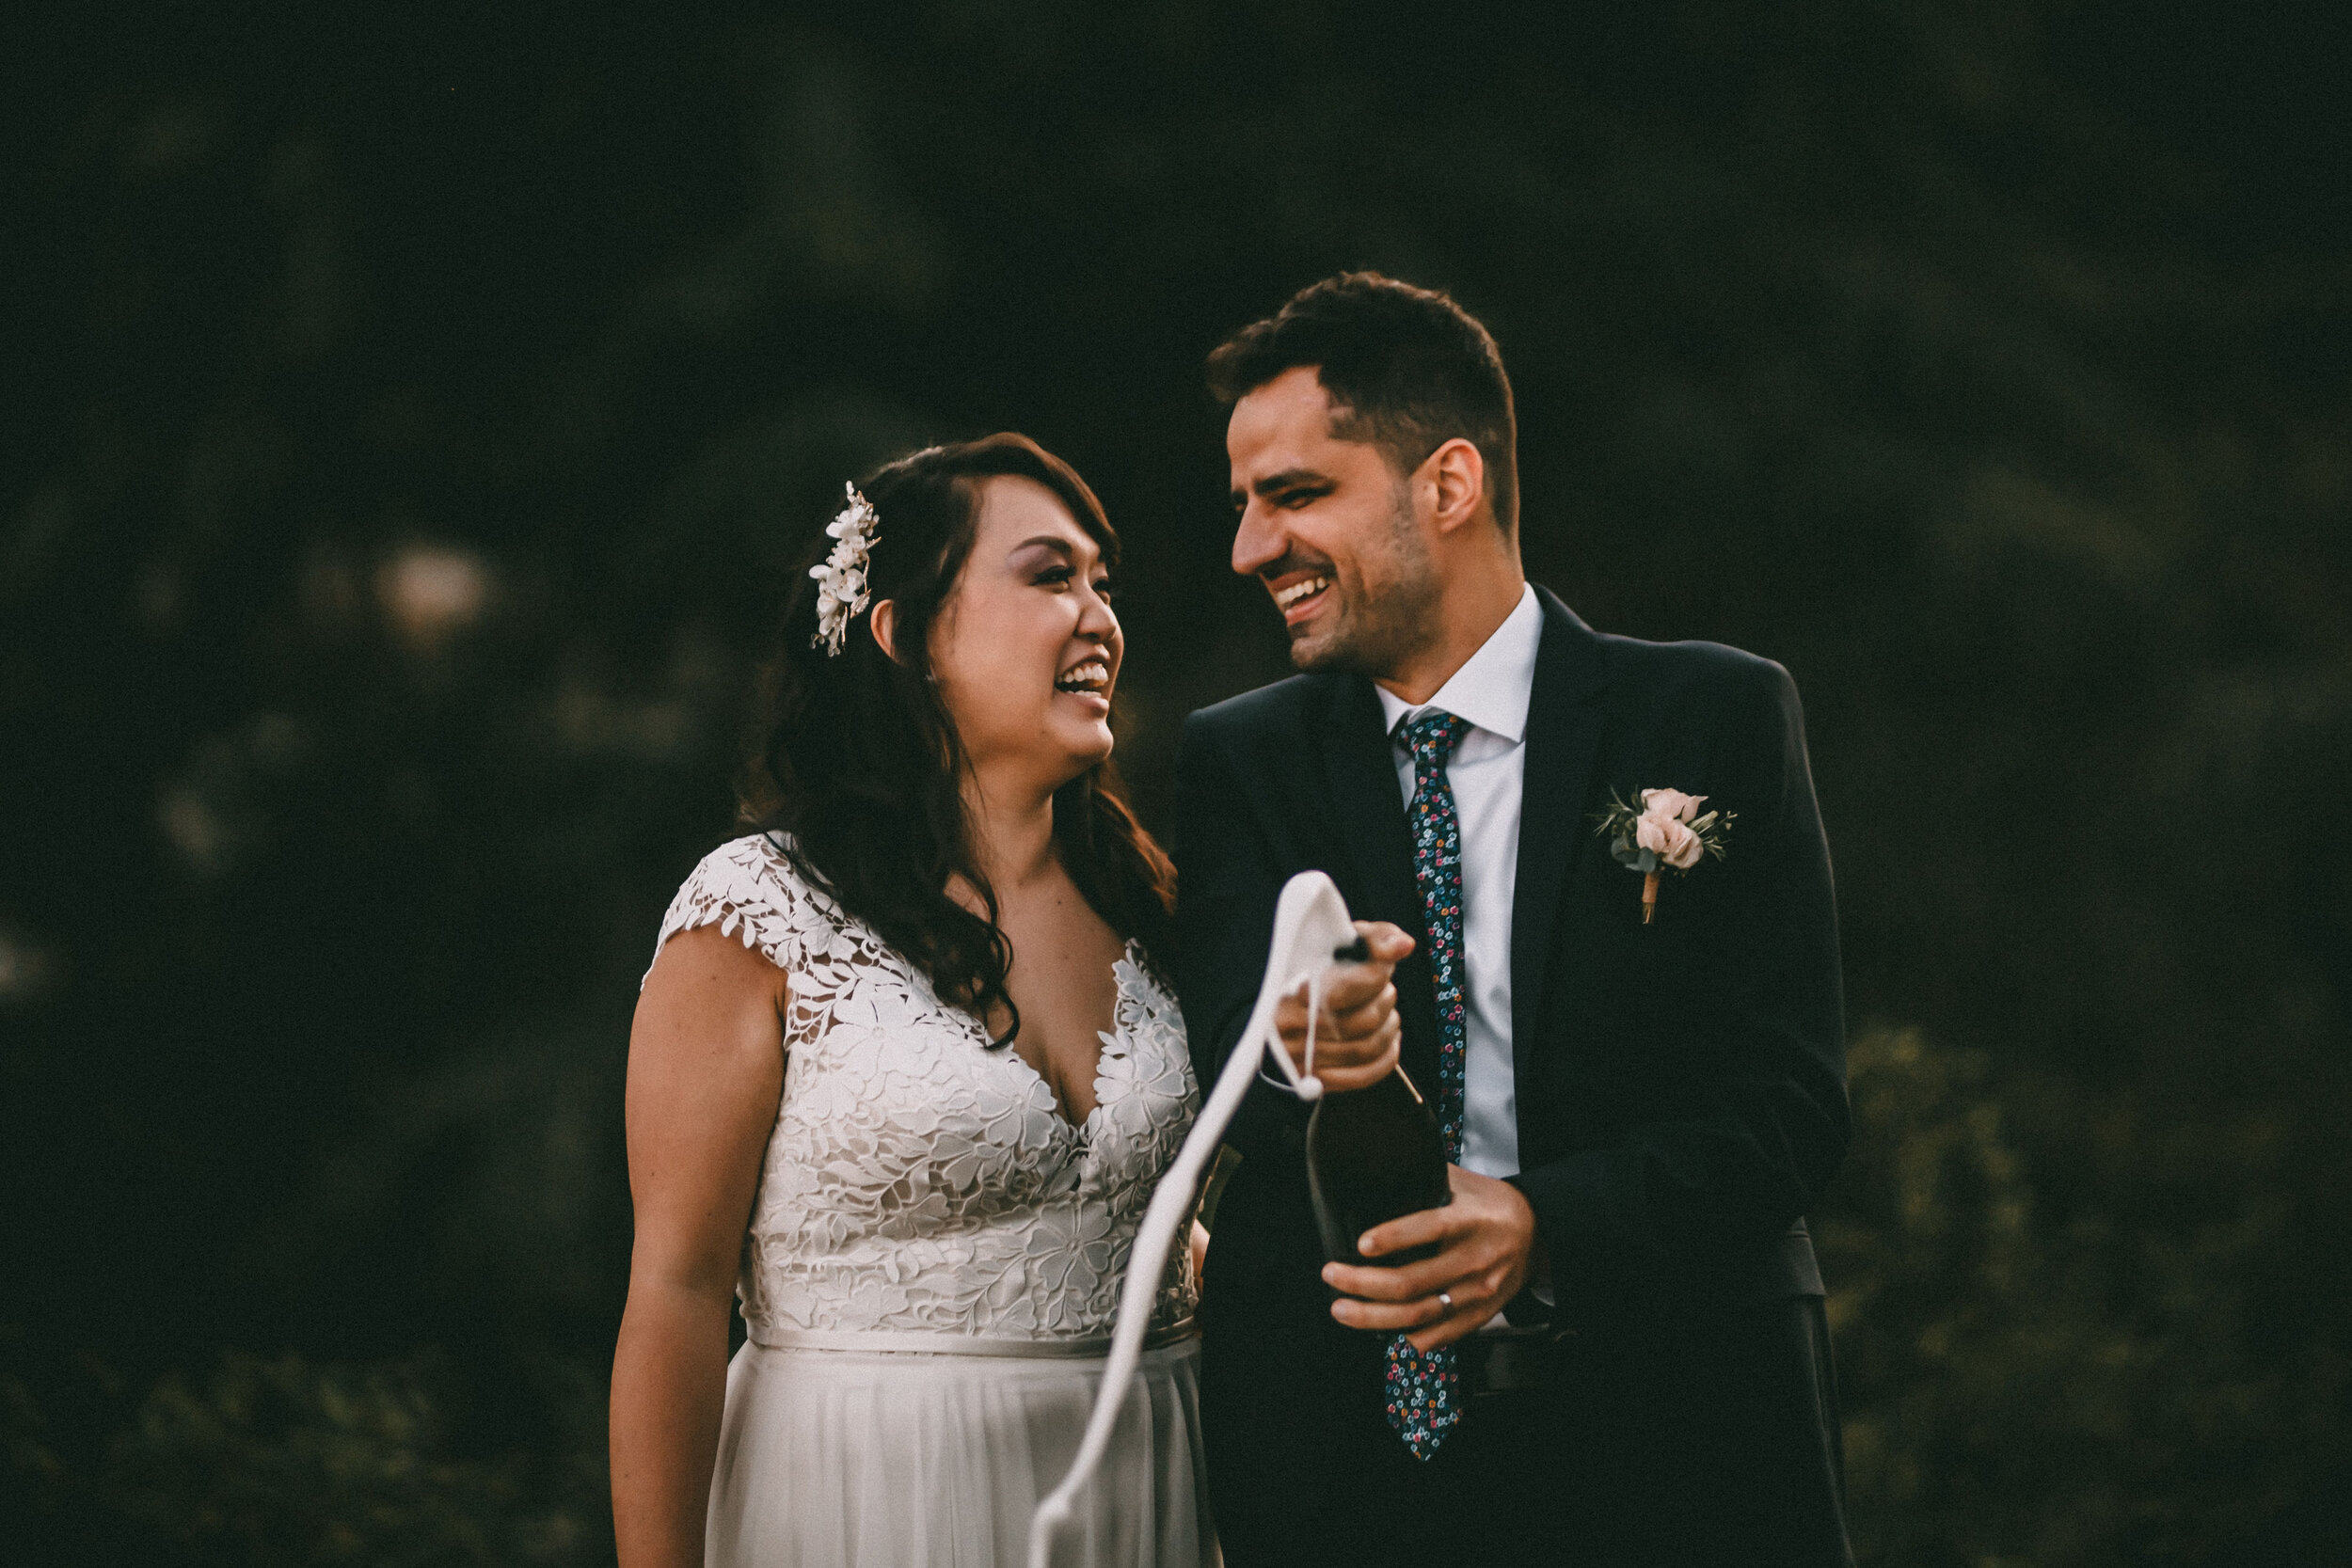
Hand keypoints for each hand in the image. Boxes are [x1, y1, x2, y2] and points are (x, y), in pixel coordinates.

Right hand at [1274, 921, 1412, 1092]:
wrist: (1281, 1011)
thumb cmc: (1314, 972)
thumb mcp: (1336, 945)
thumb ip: (1371, 940)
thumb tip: (1404, 945)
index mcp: (1287, 988)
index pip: (1339, 990)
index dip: (1372, 976)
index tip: (1387, 963)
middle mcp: (1289, 1026)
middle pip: (1360, 1021)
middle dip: (1385, 1000)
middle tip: (1386, 988)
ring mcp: (1301, 1057)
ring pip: (1365, 1048)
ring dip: (1389, 1027)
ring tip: (1388, 1010)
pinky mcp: (1315, 1079)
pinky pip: (1363, 1076)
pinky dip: (1386, 1057)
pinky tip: (1389, 1038)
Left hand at [1320, 1165, 1540, 1351]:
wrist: (1539, 1234)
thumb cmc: (1492, 1205)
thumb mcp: (1463, 1182)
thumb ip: (1423, 1176)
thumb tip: (1377, 1164)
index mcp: (1468, 1220)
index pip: (1427, 1229)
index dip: (1392, 1238)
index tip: (1360, 1244)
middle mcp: (1473, 1260)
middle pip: (1411, 1282)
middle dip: (1362, 1283)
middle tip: (1332, 1275)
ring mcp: (1477, 1293)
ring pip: (1418, 1315)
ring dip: (1373, 1317)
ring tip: (1342, 1308)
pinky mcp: (1480, 1315)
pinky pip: (1439, 1335)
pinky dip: (1407, 1335)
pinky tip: (1383, 1328)